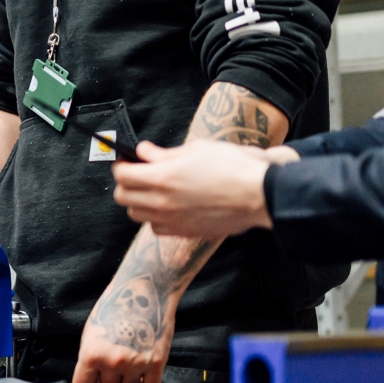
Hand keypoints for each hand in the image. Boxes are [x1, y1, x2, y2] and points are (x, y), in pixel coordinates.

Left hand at [70, 311, 172, 382]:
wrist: (142, 292)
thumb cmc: (113, 310)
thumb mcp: (90, 334)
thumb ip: (87, 362)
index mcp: (92, 354)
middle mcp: (113, 362)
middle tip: (111, 373)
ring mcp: (136, 364)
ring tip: (127, 369)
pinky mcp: (157, 363)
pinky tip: (141, 373)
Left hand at [111, 139, 276, 239]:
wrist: (261, 194)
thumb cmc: (233, 167)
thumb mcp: (196, 150)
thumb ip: (164, 154)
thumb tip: (143, 152)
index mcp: (162, 177)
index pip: (122, 175)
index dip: (122, 165)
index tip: (128, 161)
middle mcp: (162, 201)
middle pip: (122, 197)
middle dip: (126, 184)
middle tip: (138, 174)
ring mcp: (172, 220)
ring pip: (136, 214)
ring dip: (139, 201)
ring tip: (154, 191)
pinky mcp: (185, 232)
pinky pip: (156, 228)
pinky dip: (155, 218)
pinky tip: (168, 207)